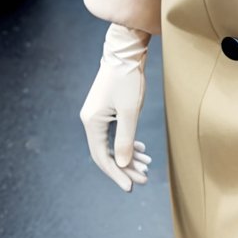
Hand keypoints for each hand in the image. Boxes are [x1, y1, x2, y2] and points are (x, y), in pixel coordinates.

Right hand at [80, 22, 152, 191]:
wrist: (126, 51)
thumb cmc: (128, 78)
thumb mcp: (129, 111)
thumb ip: (126, 139)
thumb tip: (124, 165)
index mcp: (92, 122)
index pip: (103, 157)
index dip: (117, 174)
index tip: (131, 187)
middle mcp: (91, 121)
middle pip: (107, 152)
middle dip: (126, 167)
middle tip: (144, 179)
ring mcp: (98, 115)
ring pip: (112, 144)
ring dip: (129, 156)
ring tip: (147, 165)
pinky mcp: (106, 109)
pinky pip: (115, 133)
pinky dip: (128, 142)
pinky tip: (141, 150)